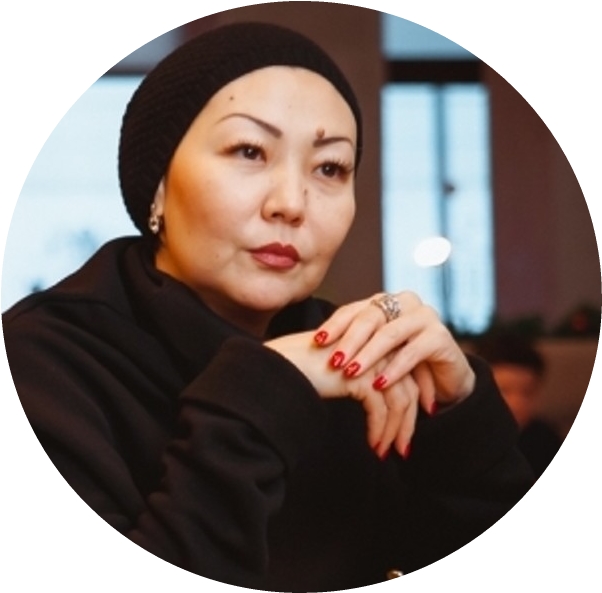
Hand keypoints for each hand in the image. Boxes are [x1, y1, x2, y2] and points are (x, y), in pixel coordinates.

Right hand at [264, 331, 418, 457]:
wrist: (278, 364)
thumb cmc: (302, 367)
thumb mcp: (341, 370)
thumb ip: (363, 376)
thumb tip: (382, 403)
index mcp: (376, 342)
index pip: (407, 372)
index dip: (415, 399)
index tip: (413, 423)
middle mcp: (378, 347)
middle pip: (407, 387)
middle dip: (409, 421)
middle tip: (403, 447)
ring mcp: (370, 361)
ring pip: (399, 401)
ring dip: (395, 431)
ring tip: (388, 452)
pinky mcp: (360, 376)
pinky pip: (380, 409)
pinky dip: (379, 430)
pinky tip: (373, 445)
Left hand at [313, 291, 474, 407]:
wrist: (445, 378)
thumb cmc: (403, 364)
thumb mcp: (376, 353)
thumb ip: (353, 346)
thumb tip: (313, 347)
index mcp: (384, 302)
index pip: (354, 310)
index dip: (335, 325)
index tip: (317, 341)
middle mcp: (405, 303)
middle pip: (370, 318)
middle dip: (350, 341)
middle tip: (334, 361)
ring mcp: (425, 317)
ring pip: (390, 333)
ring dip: (369, 355)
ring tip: (352, 372)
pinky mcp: (441, 337)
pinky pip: (413, 351)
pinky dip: (395, 368)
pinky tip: (380, 383)